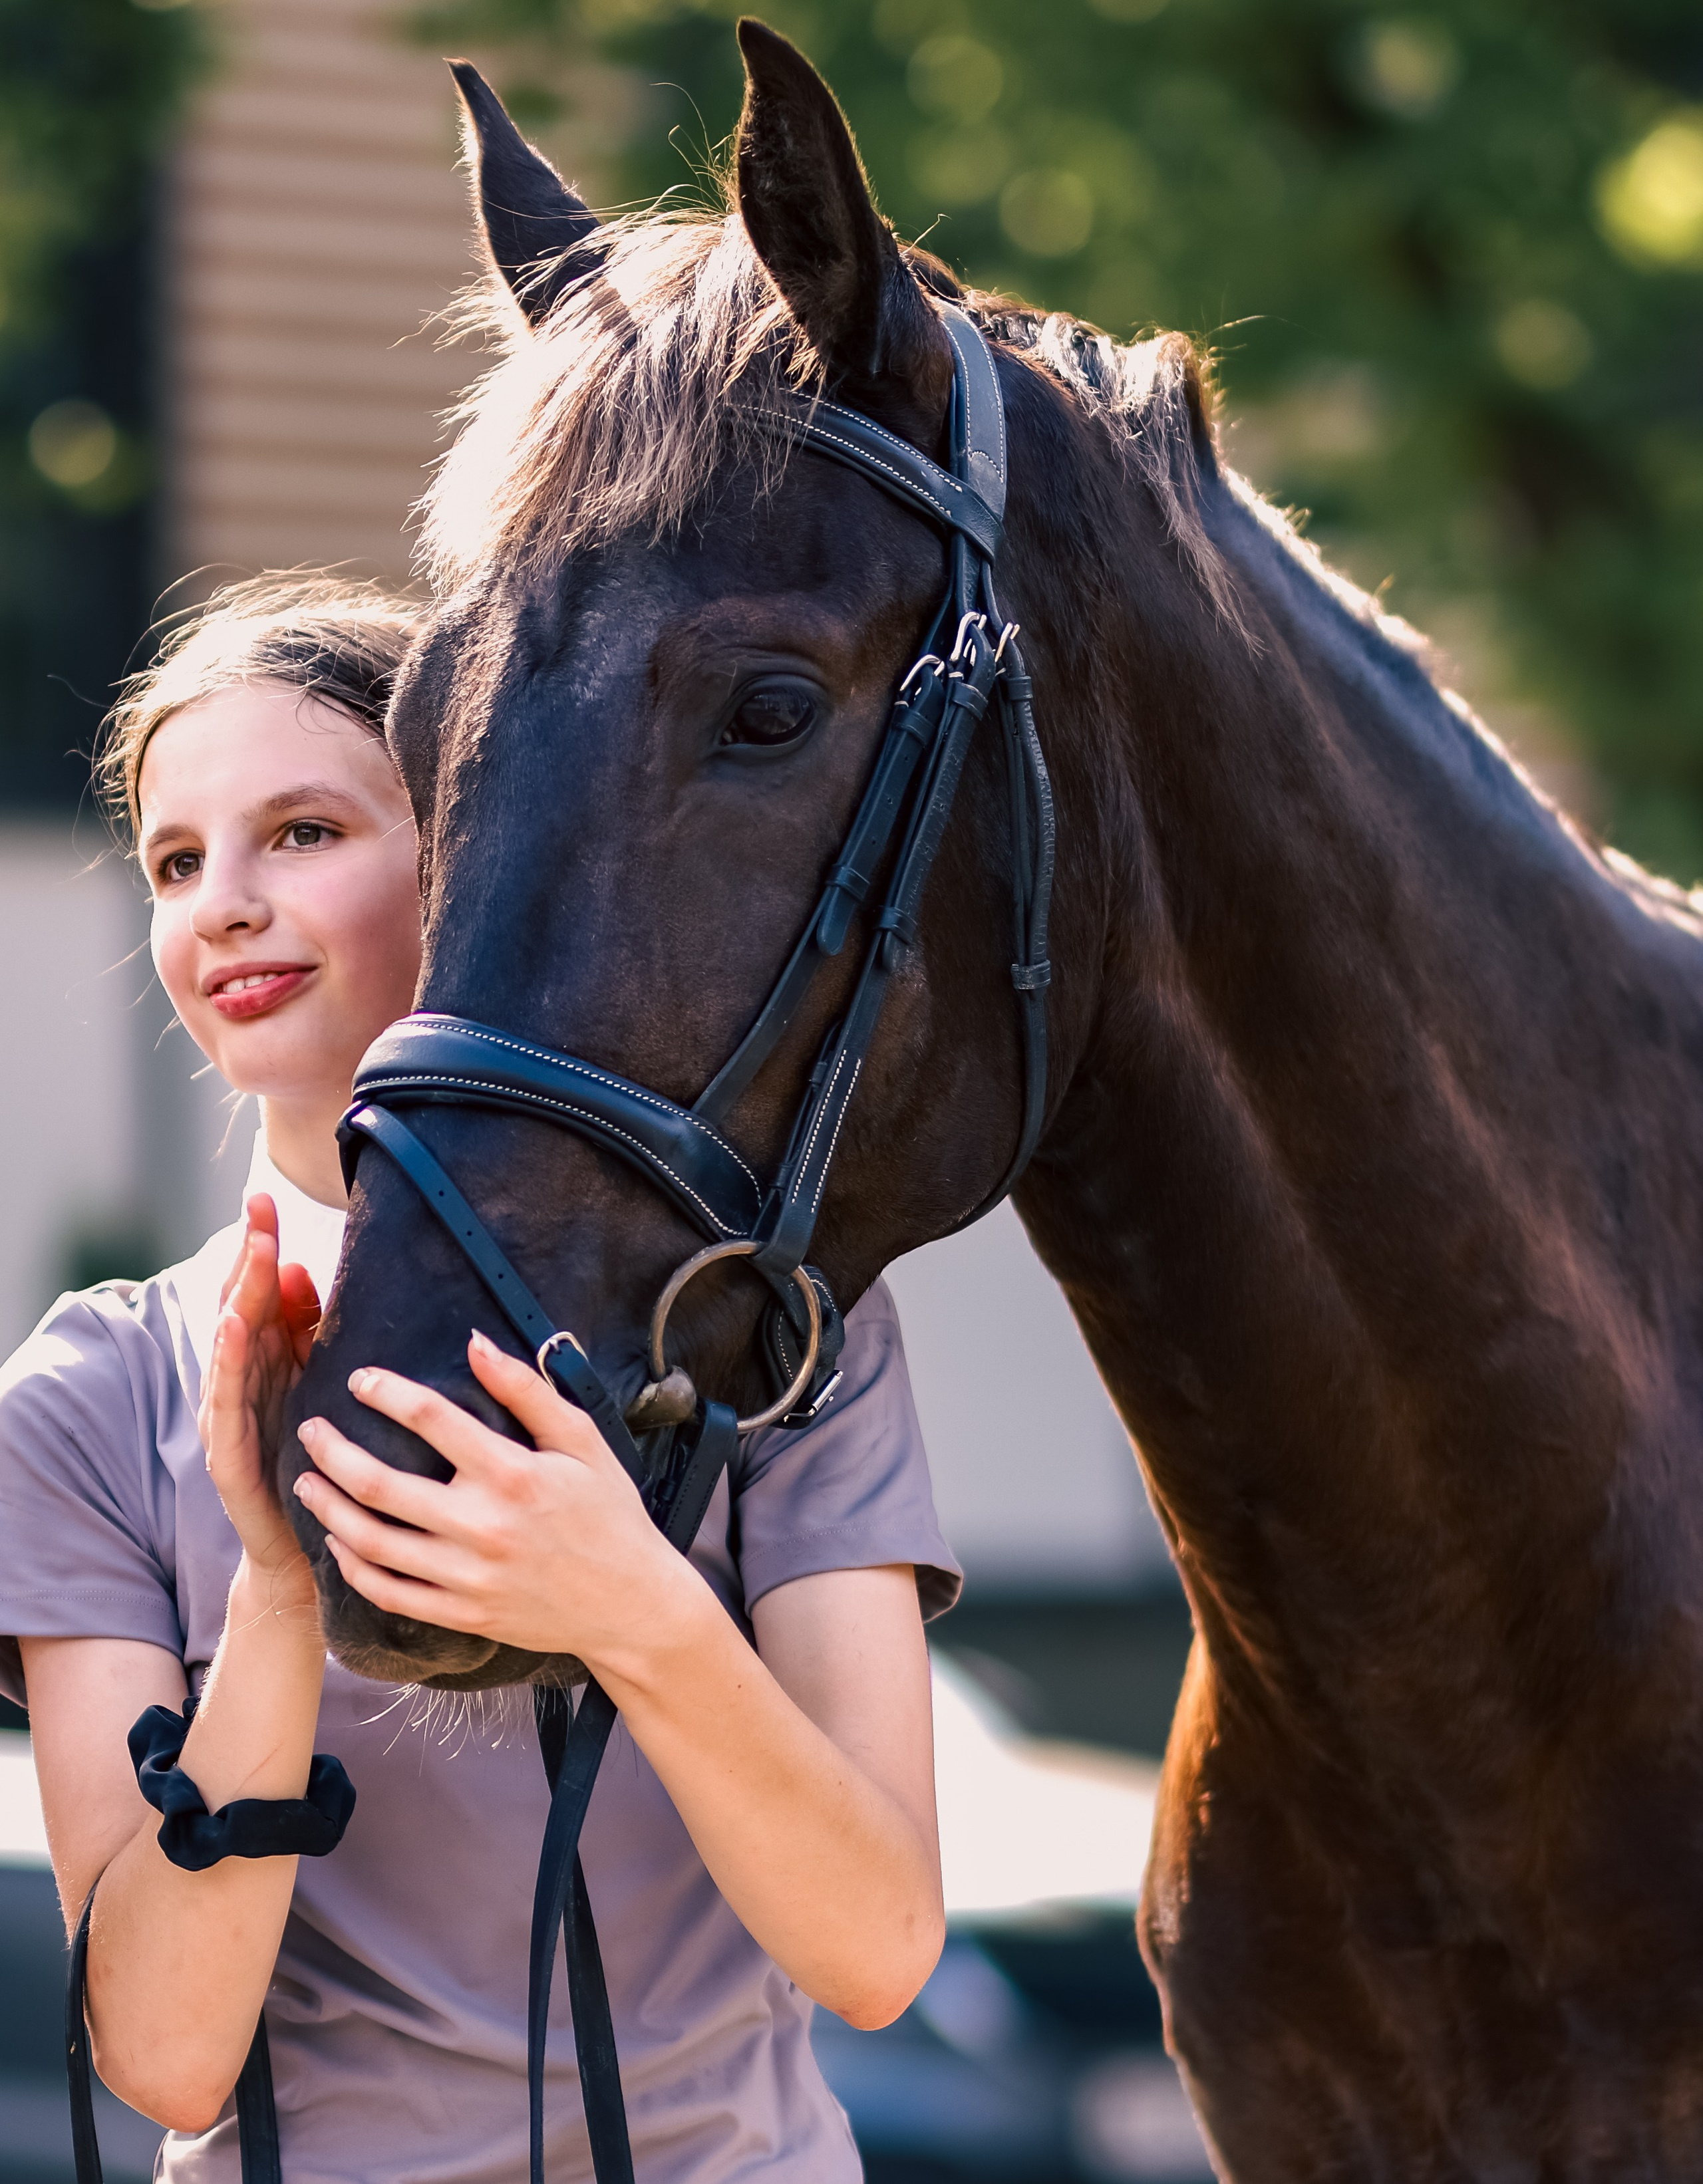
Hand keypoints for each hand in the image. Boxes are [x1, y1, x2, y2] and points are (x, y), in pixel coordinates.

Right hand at [200, 1195, 321, 1601]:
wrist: (308, 1543)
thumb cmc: (317, 1457)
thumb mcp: (317, 1383)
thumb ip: (308, 1331)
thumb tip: (302, 1269)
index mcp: (265, 1360)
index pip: (259, 1291)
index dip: (259, 1245)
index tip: (266, 1198)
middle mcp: (241, 1381)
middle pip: (240, 1306)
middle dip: (249, 1256)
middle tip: (260, 1209)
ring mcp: (229, 1416)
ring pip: (228, 1347)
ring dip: (238, 1296)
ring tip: (250, 1253)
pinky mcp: (227, 1454)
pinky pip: (224, 1401)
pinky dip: (225, 1362)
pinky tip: (232, 1330)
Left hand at [292, 1333, 705, 1675]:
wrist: (630, 1604)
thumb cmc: (609, 1512)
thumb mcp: (582, 1441)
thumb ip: (528, 1390)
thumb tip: (475, 1342)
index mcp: (513, 1475)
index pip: (430, 1419)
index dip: (386, 1392)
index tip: (359, 1380)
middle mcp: (483, 1527)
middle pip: (379, 1485)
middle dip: (332, 1452)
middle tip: (308, 1430)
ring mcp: (468, 1578)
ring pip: (372, 1543)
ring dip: (328, 1509)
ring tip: (306, 1483)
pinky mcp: (462, 1615)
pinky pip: (389, 1594)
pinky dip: (353, 1568)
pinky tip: (337, 1544)